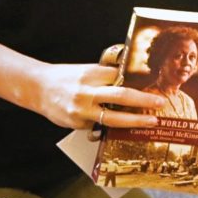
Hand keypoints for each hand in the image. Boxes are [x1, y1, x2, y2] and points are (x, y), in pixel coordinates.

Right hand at [33, 62, 165, 128]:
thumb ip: (106, 75)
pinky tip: (123, 127)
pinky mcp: (77, 123)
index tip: (154, 85)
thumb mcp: (86, 70)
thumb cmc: (66, 77)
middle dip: (144, 100)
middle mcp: (87, 91)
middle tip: (160, 103)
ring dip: (134, 120)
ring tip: (151, 121)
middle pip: (121, 95)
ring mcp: (82, 109)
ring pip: (113, 117)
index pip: (121, 77)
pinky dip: (111, 126)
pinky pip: (99, 126)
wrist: (37, 88)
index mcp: (92, 73)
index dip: (138, 82)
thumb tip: (130, 78)